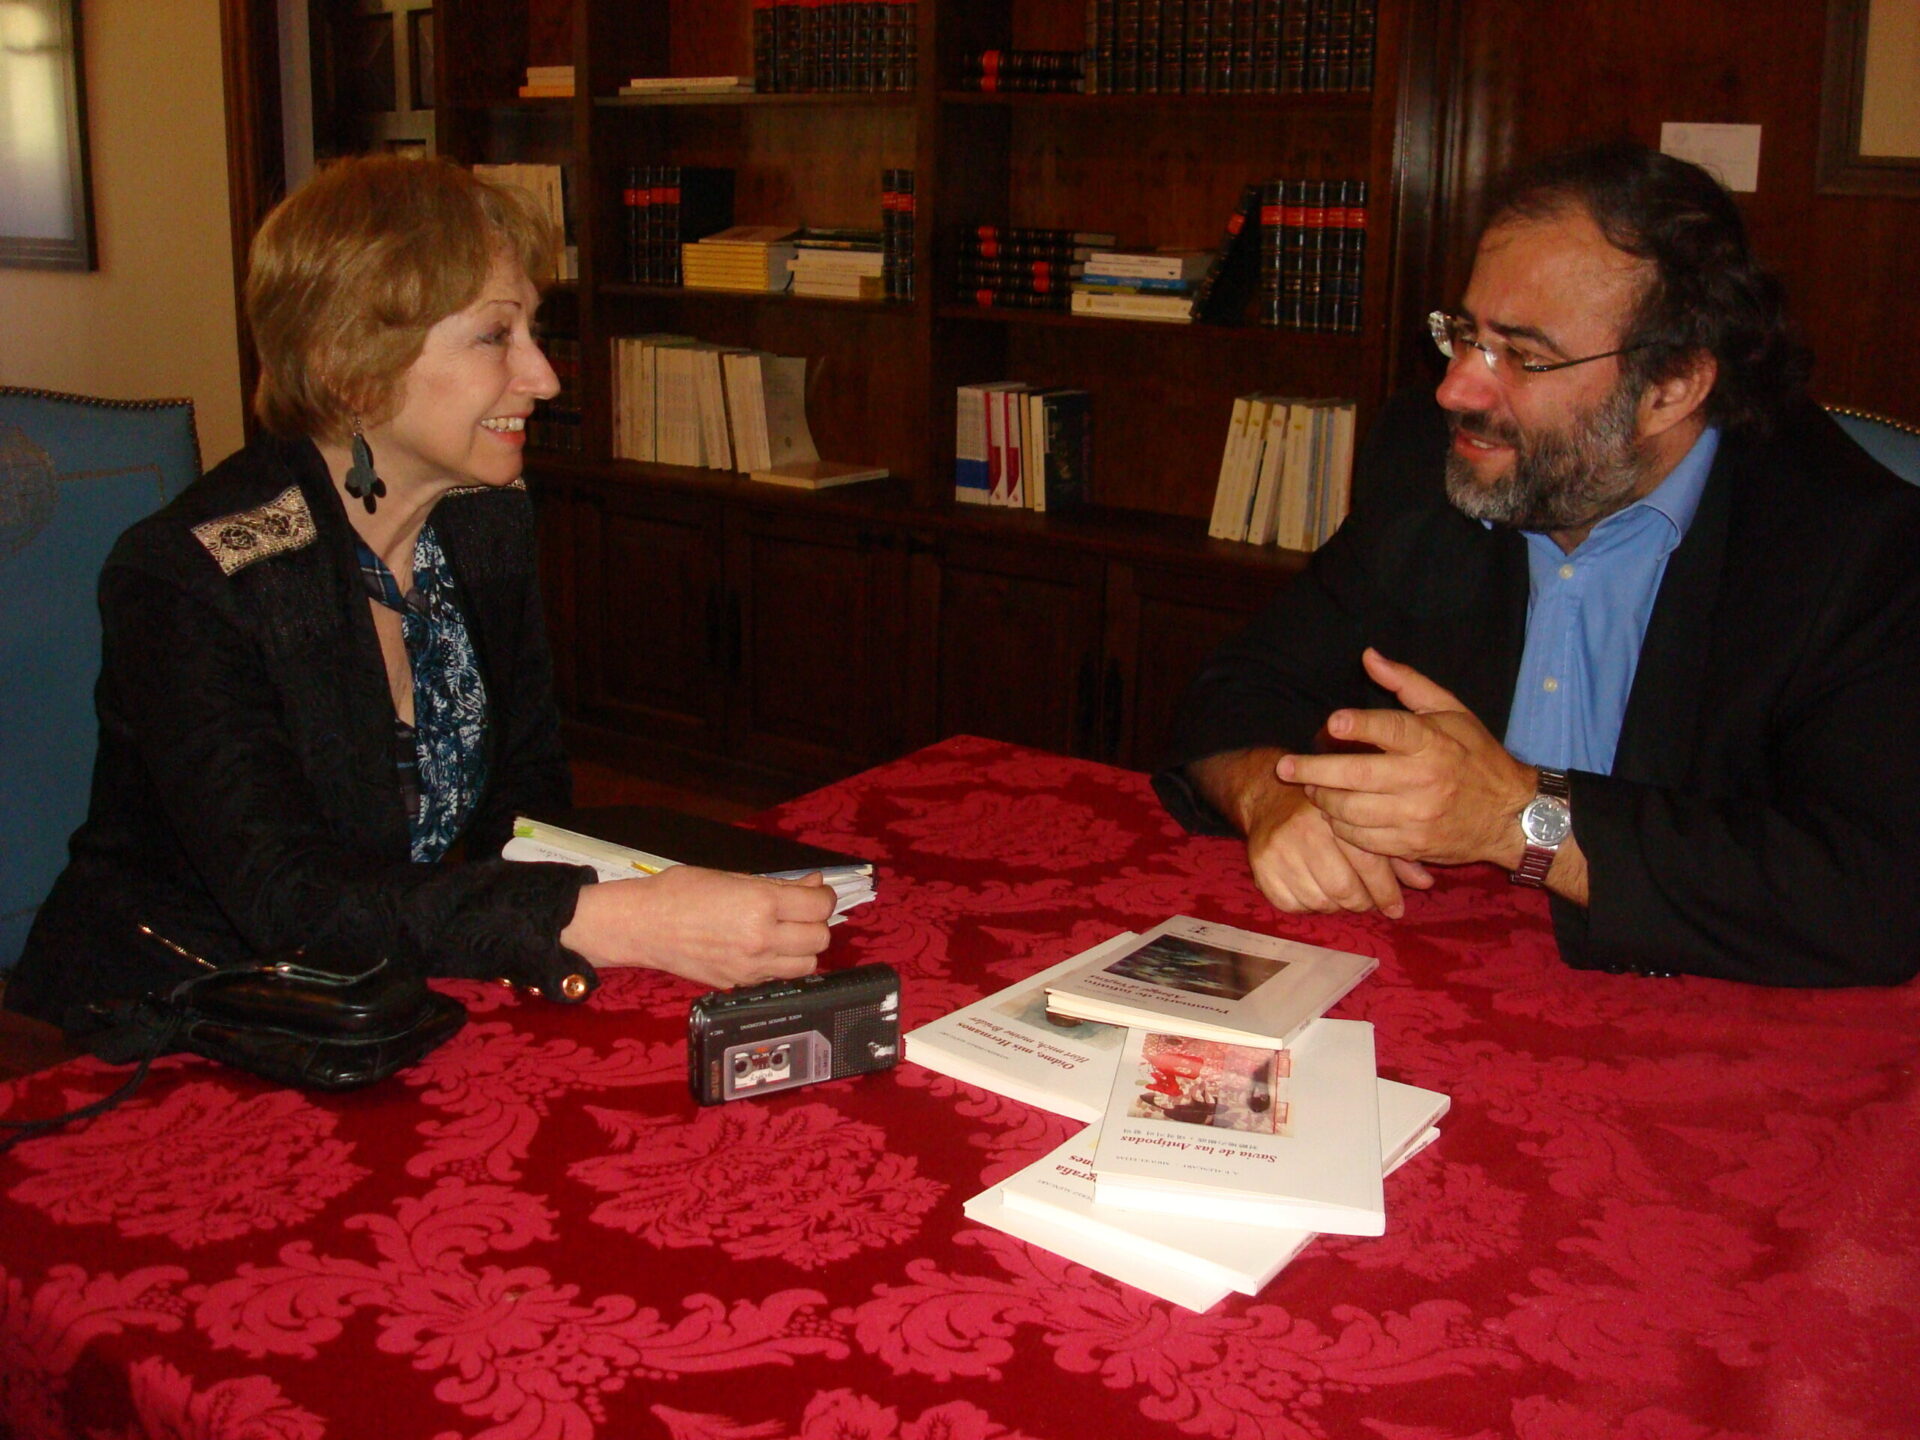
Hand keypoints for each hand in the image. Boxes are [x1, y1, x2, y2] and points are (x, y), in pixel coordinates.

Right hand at [560, 865, 834, 989]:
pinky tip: (766, 949)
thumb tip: (815, 885)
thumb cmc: (681, 892)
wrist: (643, 925)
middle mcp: (761, 939)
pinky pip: (780, 978)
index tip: (817, 892)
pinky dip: (783, 965)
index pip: (819, 906)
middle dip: (816, 922)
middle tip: (800, 911)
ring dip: (805, 948)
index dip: (824, 896)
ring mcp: (751, 967)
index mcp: (761, 905)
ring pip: (808, 965)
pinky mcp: (739, 983)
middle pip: (820, 939)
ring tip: (787, 933)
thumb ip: (780, 886)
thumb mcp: (734, 877)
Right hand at [1188, 747, 1432, 917]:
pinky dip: (1307, 907)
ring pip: (1319, 901)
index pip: (1367, 863)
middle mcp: (1304, 829)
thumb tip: (1425, 884)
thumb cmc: (1327, 810)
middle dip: (1362, 903)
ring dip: (1336, 906)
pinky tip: (1316, 893)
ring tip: (1343, 897)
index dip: (1386, 892)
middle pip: (1344, 889)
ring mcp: (1278, 849)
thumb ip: (1394, 851)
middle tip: (1367, 902)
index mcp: (1335, 813)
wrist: (1271, 795)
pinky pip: (1291, 905)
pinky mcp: (1260, 866)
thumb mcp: (1365, 818)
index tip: (1397, 909)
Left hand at [1278, 648, 1535, 866]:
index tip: (1332, 721)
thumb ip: (1408, 684)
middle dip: (1315, 771)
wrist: (1512, 815)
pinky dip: (1342, 827)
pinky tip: (1335, 815)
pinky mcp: (1413, 845)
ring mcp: (1417, 816)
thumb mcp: (1451, 712)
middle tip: (1285, 767)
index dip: (1361, 725)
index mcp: (1434, 742)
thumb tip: (1368, 656)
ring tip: (1311, 789)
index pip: (1393, 730)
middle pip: (1359, 775)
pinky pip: (1364, 840)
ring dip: (1323, 800)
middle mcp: (1424, 780)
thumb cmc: (1476, 756)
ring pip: (1353, 811)